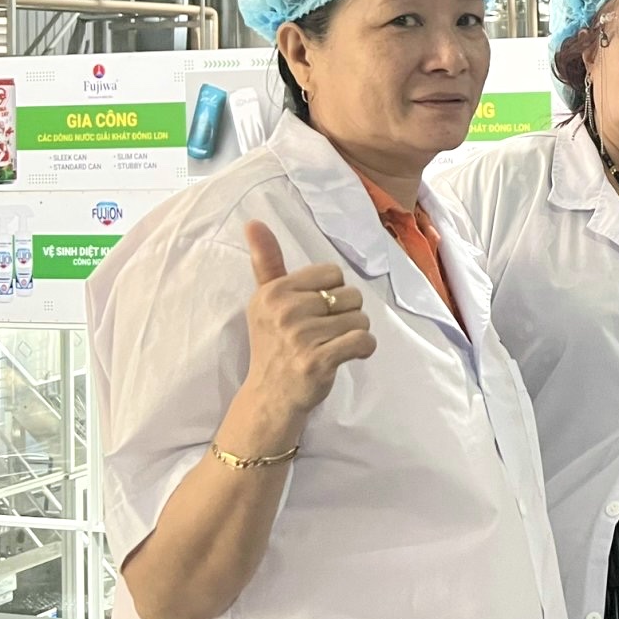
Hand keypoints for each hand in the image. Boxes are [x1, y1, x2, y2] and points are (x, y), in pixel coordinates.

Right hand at [239, 221, 376, 419]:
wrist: (270, 397)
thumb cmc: (275, 345)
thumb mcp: (265, 301)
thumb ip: (267, 262)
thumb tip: (254, 222)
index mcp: (273, 291)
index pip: (333, 273)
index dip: (331, 292)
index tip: (312, 311)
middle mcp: (284, 311)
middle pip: (351, 295)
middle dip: (346, 314)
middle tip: (322, 333)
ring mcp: (300, 337)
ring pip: (361, 318)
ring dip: (354, 333)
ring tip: (331, 345)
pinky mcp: (317, 361)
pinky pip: (363, 340)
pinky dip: (364, 348)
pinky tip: (348, 354)